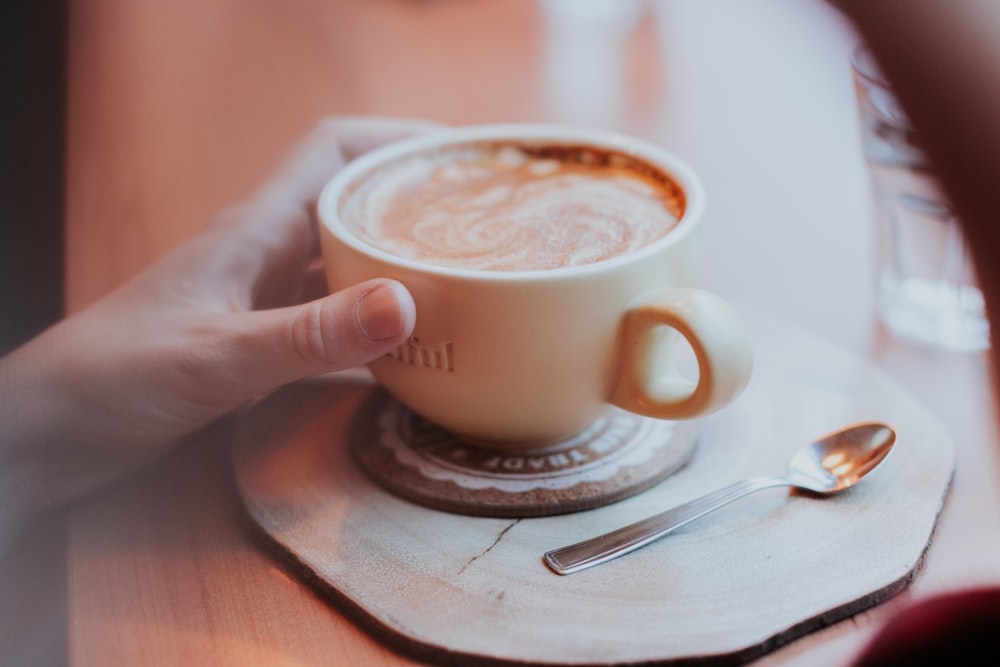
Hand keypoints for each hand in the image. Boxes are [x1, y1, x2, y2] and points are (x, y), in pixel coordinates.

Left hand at [0, 116, 441, 539]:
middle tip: (487, 232)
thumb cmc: (113, 376)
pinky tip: (413, 356)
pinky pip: (335, 327)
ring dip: (403, 272)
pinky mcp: (261, 348)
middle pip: (355, 207)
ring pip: (349, 269)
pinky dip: (376, 334)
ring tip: (467, 288)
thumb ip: (310, 334)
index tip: (461, 158)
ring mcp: (264, 303)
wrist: (49, 432)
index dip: (398, 140)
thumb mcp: (218, 356)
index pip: (334, 151)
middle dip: (418, 209)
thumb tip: (408, 303)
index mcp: (255, 230)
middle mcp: (266, 256)